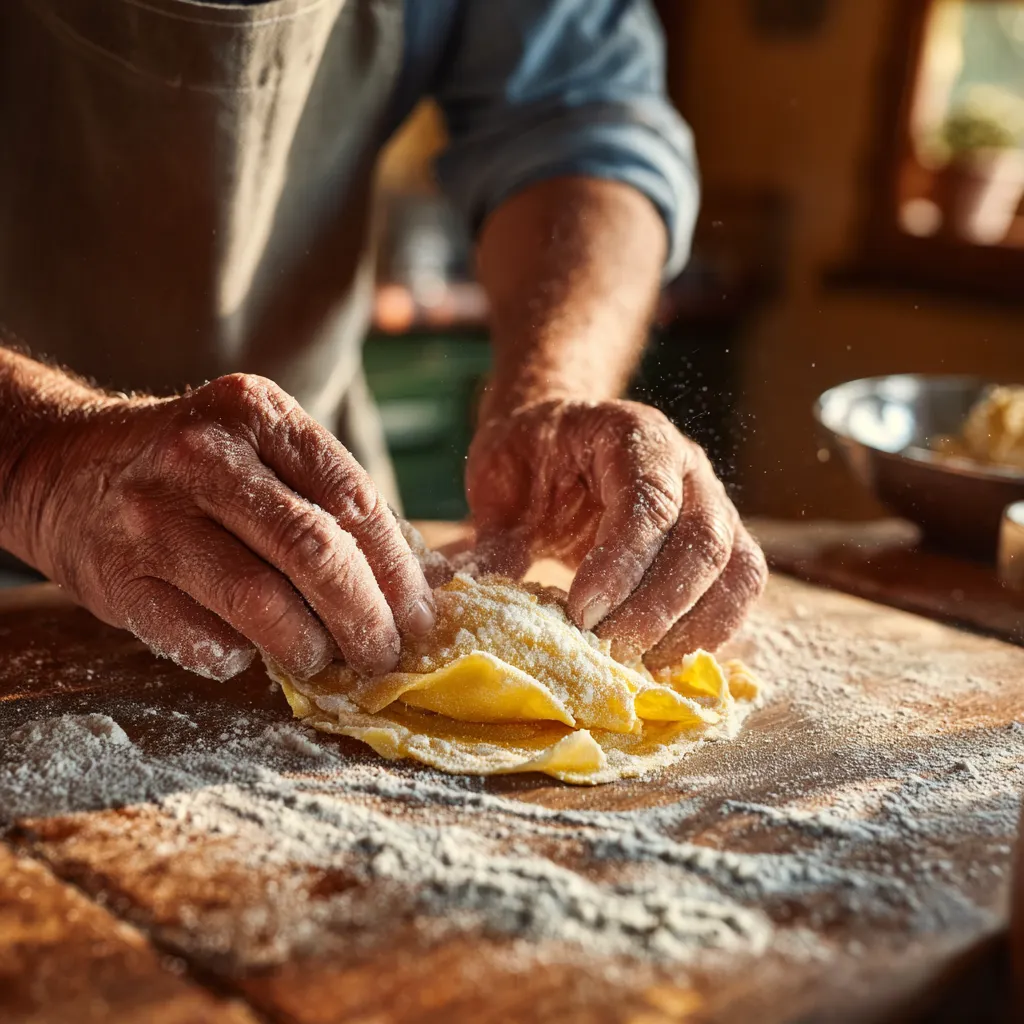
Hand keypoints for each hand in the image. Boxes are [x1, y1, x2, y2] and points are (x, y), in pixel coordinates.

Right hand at [8, 374, 433, 679]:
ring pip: (261, 602)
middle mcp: (203, 457)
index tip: (420, 615)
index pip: (353, 498)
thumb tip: (411, 582)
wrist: (69, 468)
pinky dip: (243, 656)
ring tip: (326, 659)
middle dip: (366, 617)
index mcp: (256, 412)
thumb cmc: (196, 467)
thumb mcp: (261, 448)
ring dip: (310, 647)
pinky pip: (204, 639)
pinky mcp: (120, 580)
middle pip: (314, 552)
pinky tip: (253, 652)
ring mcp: (154, 518)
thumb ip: (329, 498)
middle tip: (385, 653)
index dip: (398, 569)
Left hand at [465, 399, 766, 666]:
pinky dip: (712, 630)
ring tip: (637, 663)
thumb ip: (491, 540)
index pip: (648, 498)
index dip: (623, 562)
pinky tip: (664, 658)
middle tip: (609, 649)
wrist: (559, 436)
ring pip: (735, 568)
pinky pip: (740, 587)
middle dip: (658, 605)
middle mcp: (686, 465)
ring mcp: (712, 502)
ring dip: (692, 625)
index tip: (582, 612)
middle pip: (704, 539)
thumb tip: (458, 598)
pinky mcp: (721, 541)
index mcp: (630, 434)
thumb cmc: (530, 456)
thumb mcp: (499, 483)